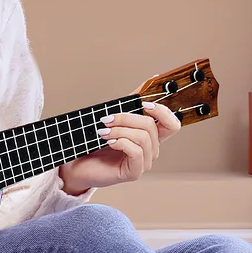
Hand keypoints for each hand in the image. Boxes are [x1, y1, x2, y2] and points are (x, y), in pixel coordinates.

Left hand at [58, 100, 181, 193]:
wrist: (79, 164)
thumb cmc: (97, 143)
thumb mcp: (116, 117)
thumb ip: (133, 101)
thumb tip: (152, 79)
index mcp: (150, 136)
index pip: (172, 124)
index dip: (162, 111)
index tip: (143, 103)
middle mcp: (151, 149)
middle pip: (152, 126)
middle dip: (127, 118)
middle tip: (107, 118)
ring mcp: (144, 162)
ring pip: (143, 138)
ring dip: (120, 130)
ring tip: (103, 131)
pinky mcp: (134, 172)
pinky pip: (136, 152)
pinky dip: (121, 142)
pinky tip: (109, 142)